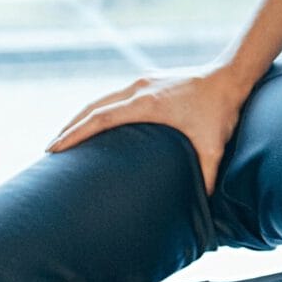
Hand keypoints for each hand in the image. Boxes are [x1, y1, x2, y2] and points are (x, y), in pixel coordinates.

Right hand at [44, 65, 249, 194]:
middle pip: (92, 108)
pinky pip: (116, 95)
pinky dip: (100, 109)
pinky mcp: (148, 80)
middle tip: (50, 150)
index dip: (74, 133)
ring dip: (82, 117)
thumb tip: (201, 205)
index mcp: (146, 104)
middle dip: (69, 128)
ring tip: (66, 137)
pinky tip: (97, 122)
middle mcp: (138, 89)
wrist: (232, 75)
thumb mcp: (213, 148)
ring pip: (102, 99)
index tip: (53, 147)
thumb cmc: (220, 112)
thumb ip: (205, 177)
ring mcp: (142, 82)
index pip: (99, 118)